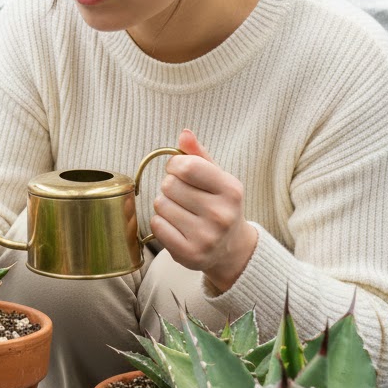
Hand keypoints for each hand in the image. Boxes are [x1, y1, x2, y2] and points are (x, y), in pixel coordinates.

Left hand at [149, 129, 257, 292]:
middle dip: (170, 187)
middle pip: (168, 185)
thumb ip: (198, 155)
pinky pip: (156, 225)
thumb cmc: (218, 205)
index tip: (181, 172)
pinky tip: (177, 227)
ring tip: (182, 213)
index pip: (185, 166)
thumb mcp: (216, 178)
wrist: (229, 248)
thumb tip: (184, 133)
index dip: (175, 166)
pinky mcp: (189, 254)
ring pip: (160, 205)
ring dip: (164, 205)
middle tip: (184, 197)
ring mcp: (206, 237)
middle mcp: (222, 215)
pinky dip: (161, 223)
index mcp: (231, 190)